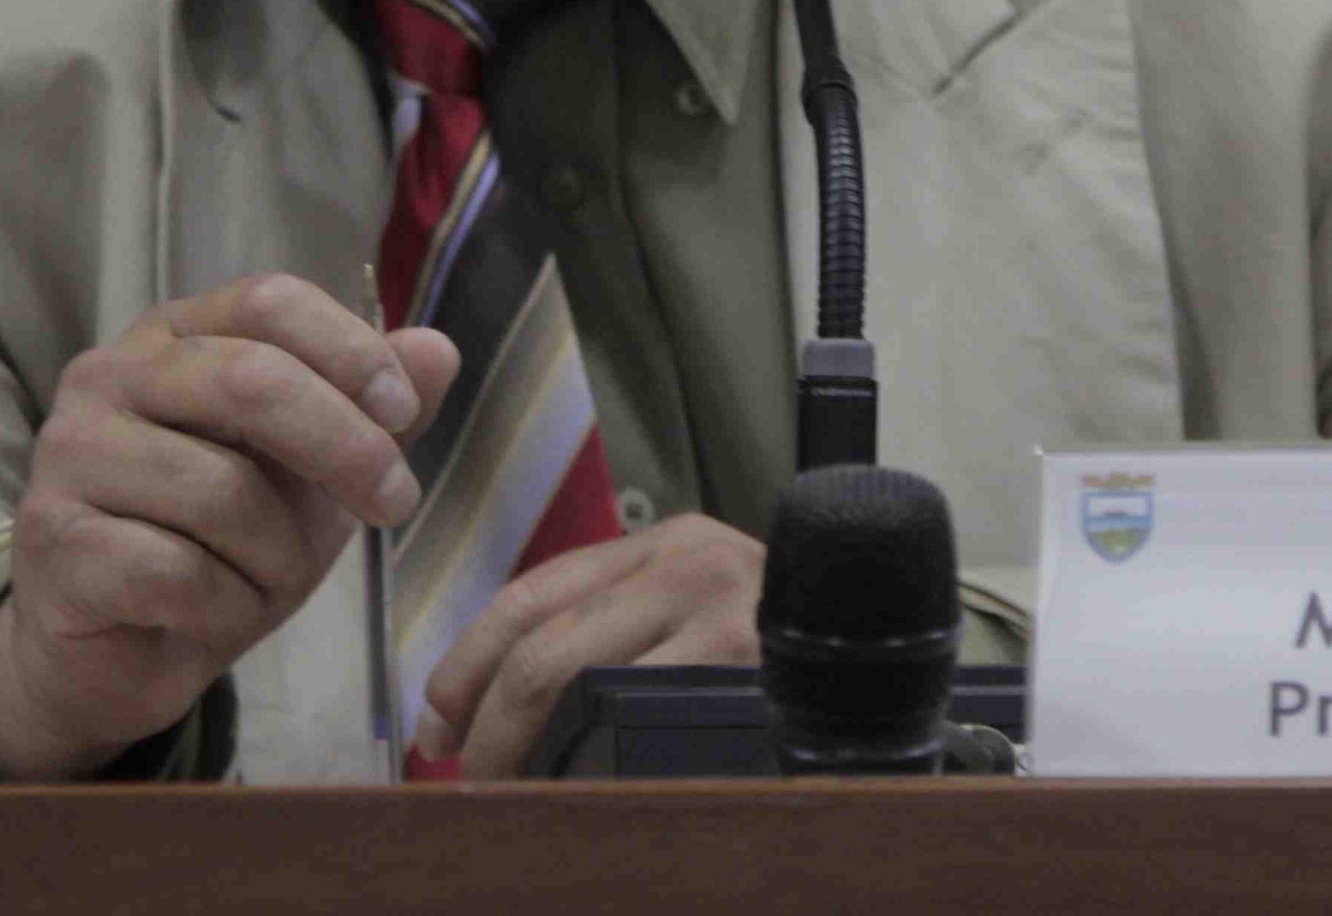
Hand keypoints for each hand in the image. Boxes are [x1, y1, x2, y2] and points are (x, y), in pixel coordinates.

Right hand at [0, 273, 459, 779]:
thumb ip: (370, 413)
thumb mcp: (309, 476)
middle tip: (393, 503)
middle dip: (343, 445)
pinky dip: (227, 607)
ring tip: (269, 582)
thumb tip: (439, 350)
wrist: (112, 654)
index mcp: (172, 336)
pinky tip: (215, 617)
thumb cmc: (214, 546)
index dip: (348, 349)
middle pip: (250, 381)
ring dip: (279, 556)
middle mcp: (109, 376)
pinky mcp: (57, 542)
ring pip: (221, 491)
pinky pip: (177, 572)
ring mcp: (72, 456)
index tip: (404, 413)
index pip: (267, 300)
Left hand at [417, 514, 765, 777]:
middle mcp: (690, 563)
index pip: (532, 592)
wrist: (892, 645)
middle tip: (461, 768)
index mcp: (668, 544)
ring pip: (571, 678)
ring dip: (521, 745)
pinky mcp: (745, 662)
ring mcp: (720, 612)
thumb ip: (626, 630)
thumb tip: (508, 702)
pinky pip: (634, 716)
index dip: (467, 660)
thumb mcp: (702, 609)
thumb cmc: (789, 644)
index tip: (439, 716)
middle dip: (482, 716)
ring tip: (506, 786)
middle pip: (541, 640)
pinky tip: (579, 788)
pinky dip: (591, 762)